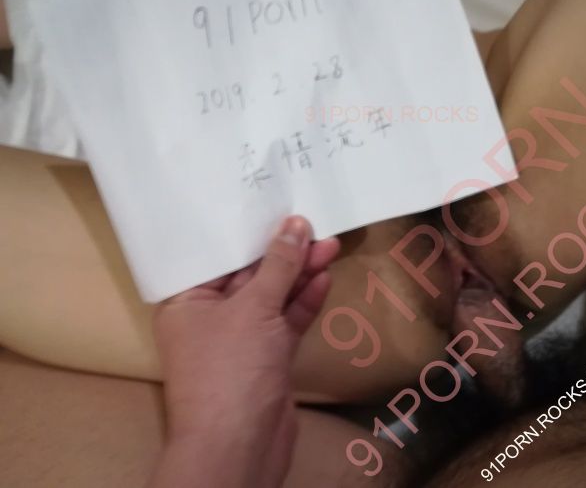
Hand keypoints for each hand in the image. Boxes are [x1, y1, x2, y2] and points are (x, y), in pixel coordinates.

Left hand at [151, 216, 339, 487]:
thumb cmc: (230, 369)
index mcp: (187, 300)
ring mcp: (241, 338)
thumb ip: (278, 266)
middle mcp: (211, 316)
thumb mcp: (253, 308)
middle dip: (284, 253)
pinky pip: (286, 320)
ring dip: (300, 274)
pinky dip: (304, 302)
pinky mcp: (267, 356)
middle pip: (250, 274)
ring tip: (330, 244)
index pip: (218, 256)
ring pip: (273, 296)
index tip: (276, 208)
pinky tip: (324, 278)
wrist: (240, 446)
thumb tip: (296, 225)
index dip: (248, 231)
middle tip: (315, 226)